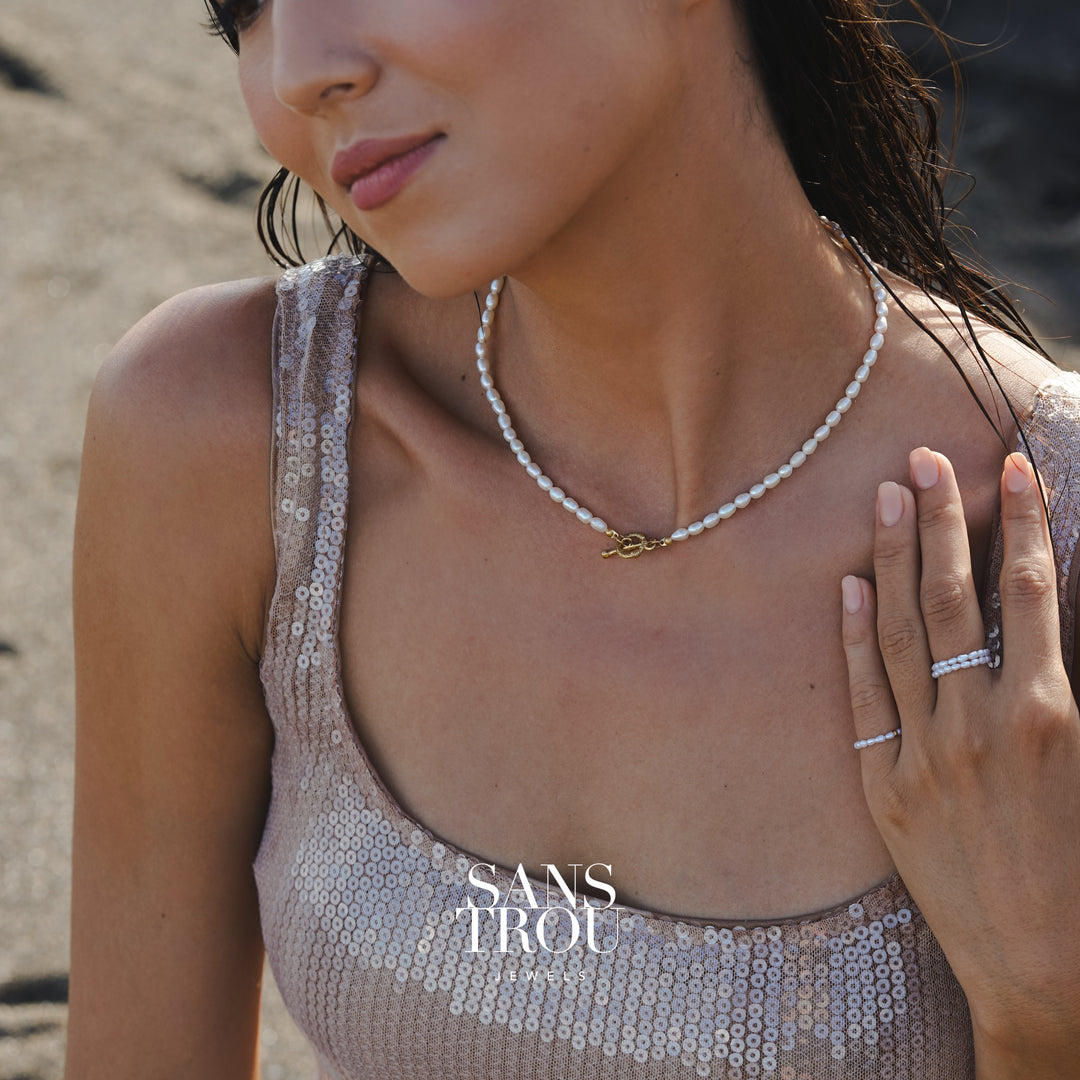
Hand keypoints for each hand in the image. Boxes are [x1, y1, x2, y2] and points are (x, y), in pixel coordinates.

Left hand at [839, 447, 1079, 1075]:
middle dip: (940, 520)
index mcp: (1050, 715)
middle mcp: (980, 723)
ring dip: (890, 559)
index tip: (1009, 467)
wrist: (1046, 972)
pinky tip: (845, 588)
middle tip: (923, 458)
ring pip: (901, 633)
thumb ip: (1065, 681)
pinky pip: (863, 695)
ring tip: (882, 498)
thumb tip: (1045, 612)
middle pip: (953, 597)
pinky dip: (853, 637)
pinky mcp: (884, 786)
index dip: (1020, 523)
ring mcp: (924, 753)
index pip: (1031, 591)